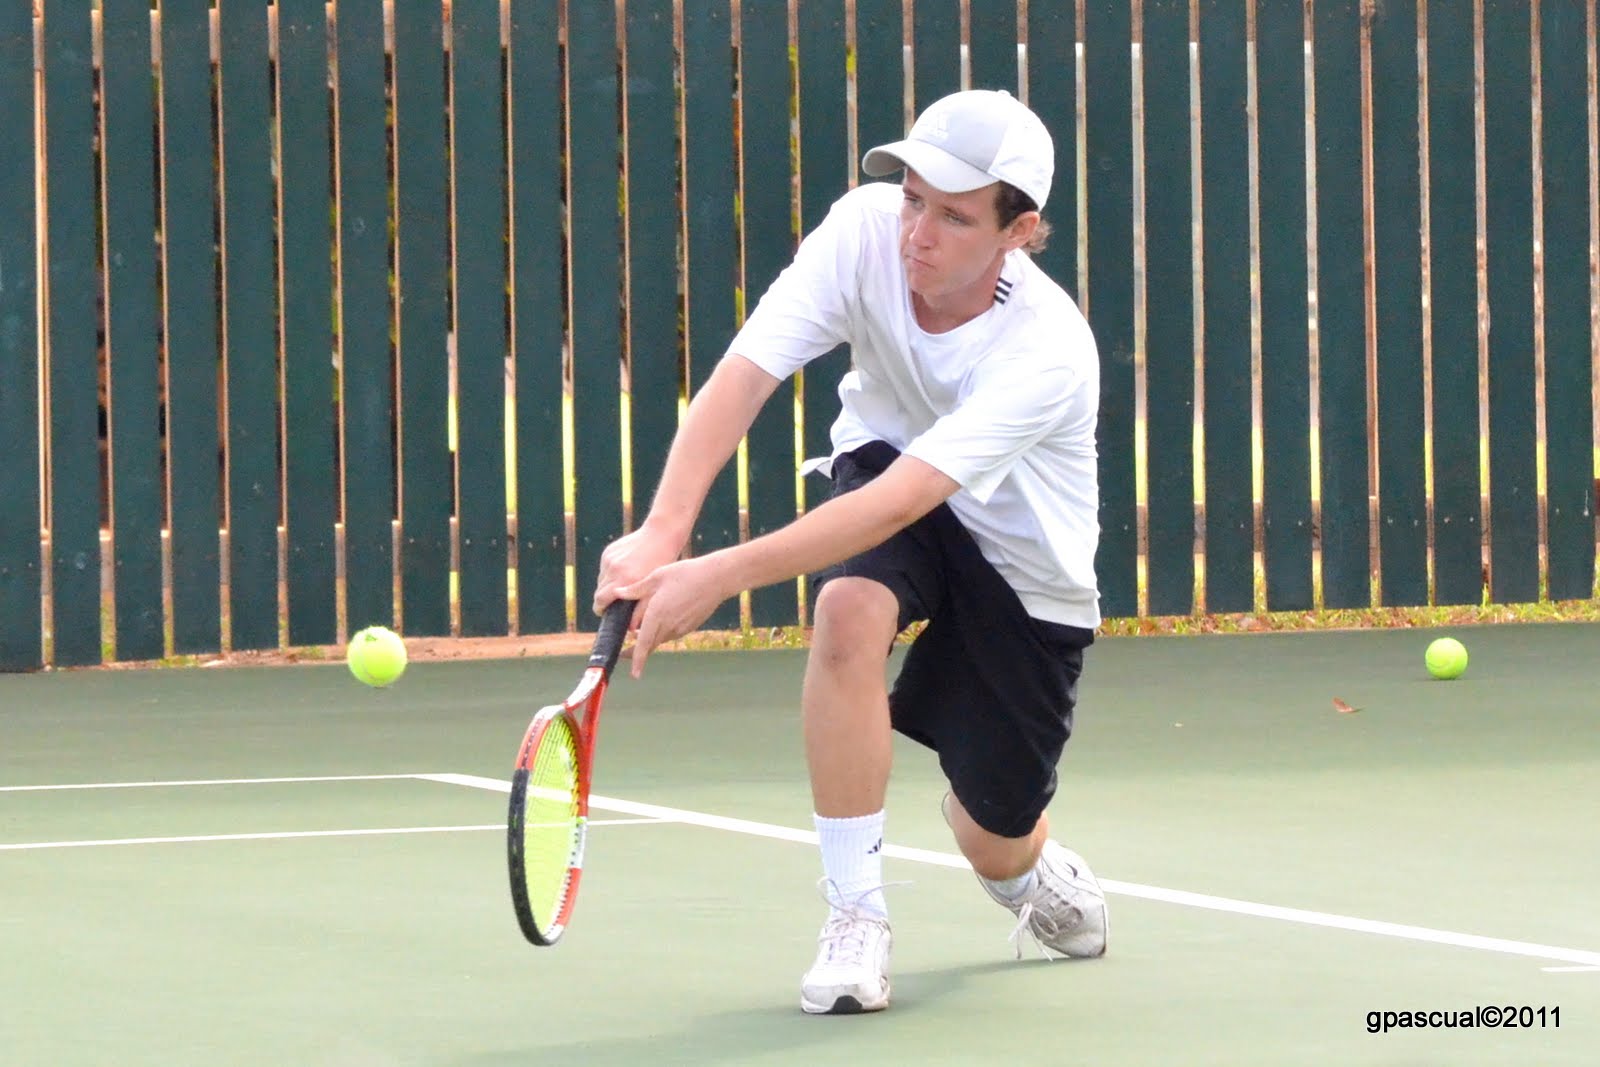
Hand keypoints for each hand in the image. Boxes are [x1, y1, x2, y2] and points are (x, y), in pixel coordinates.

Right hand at [593, 523, 684, 615]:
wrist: (660, 535)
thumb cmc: (662, 563)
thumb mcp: (654, 586)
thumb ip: (640, 606)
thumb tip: (631, 629)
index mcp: (625, 580)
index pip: (600, 601)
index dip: (600, 610)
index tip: (604, 613)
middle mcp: (614, 570)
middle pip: (598, 591)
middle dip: (603, 600)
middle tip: (613, 604)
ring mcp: (609, 560)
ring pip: (601, 580)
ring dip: (608, 585)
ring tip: (623, 585)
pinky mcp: (608, 552)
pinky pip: (605, 568)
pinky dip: (611, 573)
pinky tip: (626, 570)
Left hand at [614, 555, 734, 676]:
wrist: (716, 579)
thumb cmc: (686, 574)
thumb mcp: (657, 577)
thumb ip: (636, 589)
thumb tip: (617, 594)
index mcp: (657, 613)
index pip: (644, 643)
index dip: (637, 659)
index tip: (634, 674)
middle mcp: (669, 625)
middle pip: (650, 645)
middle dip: (638, 652)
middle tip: (625, 654)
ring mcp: (681, 628)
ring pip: (660, 639)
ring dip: (650, 638)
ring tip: (640, 627)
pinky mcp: (689, 627)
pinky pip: (671, 633)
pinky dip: (662, 631)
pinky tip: (662, 619)